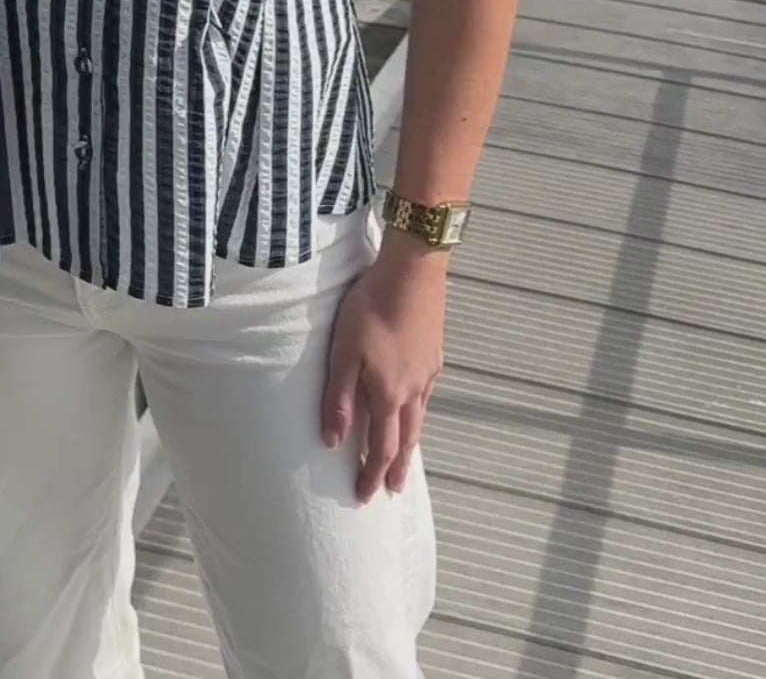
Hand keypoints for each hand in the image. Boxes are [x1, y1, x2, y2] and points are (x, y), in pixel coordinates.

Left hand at [321, 231, 446, 501]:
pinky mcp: (434, 351)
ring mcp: (427, 370)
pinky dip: (418, 411)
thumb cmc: (370, 307)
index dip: (371, 473)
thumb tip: (333, 441)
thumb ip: (339, 398)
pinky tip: (415, 404)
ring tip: (406, 457)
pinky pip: (426, 393)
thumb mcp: (344, 352)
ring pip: (419, 417)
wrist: (412, 270)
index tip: (365, 497)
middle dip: (397, 468)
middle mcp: (413, 389)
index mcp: (388, 393)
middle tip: (393, 491)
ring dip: (411, 443)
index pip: (381, 447)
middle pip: (406, 439)